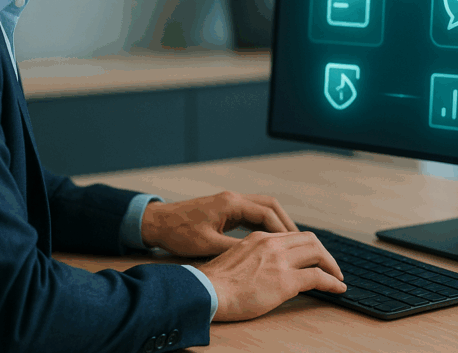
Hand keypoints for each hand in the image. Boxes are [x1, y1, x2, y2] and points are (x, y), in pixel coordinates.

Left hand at [140, 190, 298, 256]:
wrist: (158, 222)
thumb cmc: (179, 233)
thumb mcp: (207, 246)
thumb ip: (234, 249)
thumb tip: (259, 258)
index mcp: (231, 204)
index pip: (266, 214)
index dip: (282, 230)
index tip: (295, 246)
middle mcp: (233, 198)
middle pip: (270, 205)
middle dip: (286, 223)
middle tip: (299, 242)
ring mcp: (229, 202)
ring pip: (262, 207)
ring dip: (276, 222)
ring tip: (288, 241)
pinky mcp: (225, 208)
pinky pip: (251, 213)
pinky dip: (263, 224)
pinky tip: (269, 239)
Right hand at [198, 230, 345, 320]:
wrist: (206, 292)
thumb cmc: (213, 283)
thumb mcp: (233, 258)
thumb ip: (252, 257)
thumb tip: (263, 268)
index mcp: (259, 237)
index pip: (292, 236)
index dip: (307, 246)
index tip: (313, 257)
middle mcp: (272, 243)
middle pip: (310, 239)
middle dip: (324, 253)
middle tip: (330, 266)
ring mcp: (280, 261)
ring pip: (317, 253)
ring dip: (331, 265)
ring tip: (337, 277)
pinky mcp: (285, 281)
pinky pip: (318, 277)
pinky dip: (332, 282)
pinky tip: (338, 288)